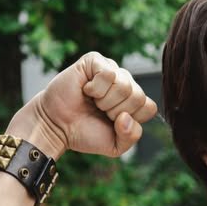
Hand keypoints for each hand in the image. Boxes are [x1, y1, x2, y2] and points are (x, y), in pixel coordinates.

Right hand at [10, 52, 157, 158]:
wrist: (56, 126)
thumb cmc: (84, 132)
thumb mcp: (115, 145)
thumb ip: (131, 136)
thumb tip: (126, 116)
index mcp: (133, 100)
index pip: (149, 107)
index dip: (130, 120)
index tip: (111, 122)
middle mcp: (125, 82)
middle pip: (138, 97)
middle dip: (116, 111)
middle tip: (99, 111)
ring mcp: (111, 69)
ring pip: (125, 86)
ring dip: (105, 101)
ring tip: (92, 101)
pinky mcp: (95, 60)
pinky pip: (108, 74)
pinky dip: (95, 88)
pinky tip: (86, 90)